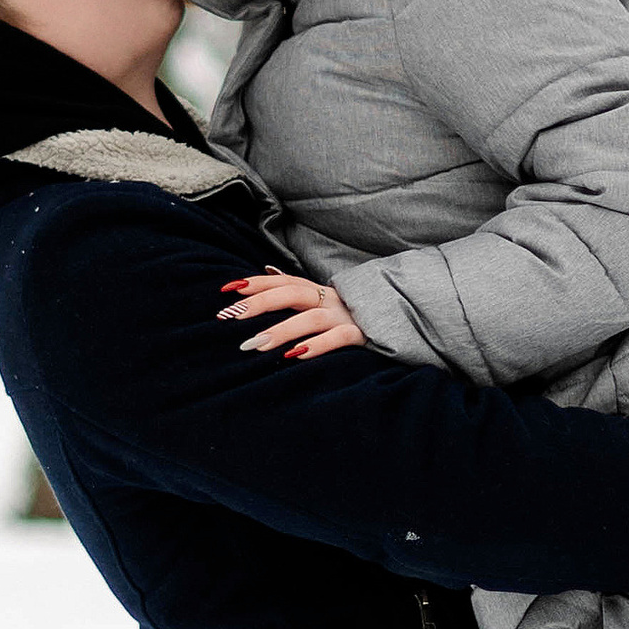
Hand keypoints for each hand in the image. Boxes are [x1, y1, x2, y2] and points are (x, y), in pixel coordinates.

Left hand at [221, 271, 367, 360]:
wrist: (402, 321)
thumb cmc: (354, 316)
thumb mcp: (324, 301)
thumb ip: (297, 290)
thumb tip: (266, 272)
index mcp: (319, 291)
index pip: (283, 281)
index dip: (255, 283)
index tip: (227, 289)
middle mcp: (330, 299)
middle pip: (291, 293)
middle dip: (258, 303)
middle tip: (229, 315)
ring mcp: (346, 316)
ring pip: (310, 318)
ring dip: (280, 330)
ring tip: (255, 345)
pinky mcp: (363, 334)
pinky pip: (338, 338)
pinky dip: (316, 346)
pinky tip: (294, 355)